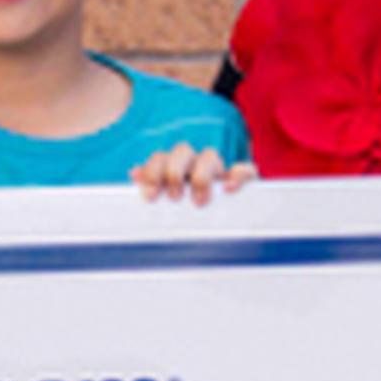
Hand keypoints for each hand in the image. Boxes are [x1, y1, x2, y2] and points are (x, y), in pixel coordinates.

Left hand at [133, 144, 256, 205]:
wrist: (220, 230)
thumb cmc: (186, 215)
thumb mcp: (166, 204)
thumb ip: (152, 186)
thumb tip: (134, 174)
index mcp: (173, 168)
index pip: (159, 158)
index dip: (152, 173)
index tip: (151, 196)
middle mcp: (195, 164)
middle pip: (182, 150)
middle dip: (174, 172)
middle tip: (174, 198)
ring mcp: (219, 171)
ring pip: (210, 155)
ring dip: (201, 175)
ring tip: (199, 200)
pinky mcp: (242, 181)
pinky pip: (245, 169)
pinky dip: (239, 175)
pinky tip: (230, 188)